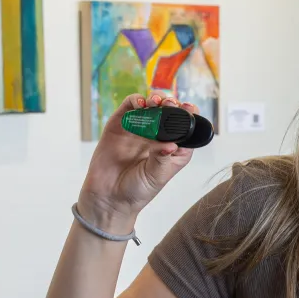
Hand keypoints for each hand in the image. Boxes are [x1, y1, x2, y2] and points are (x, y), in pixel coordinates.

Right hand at [77, 93, 198, 230]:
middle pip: (169, 112)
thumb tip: (171, 144)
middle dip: (172, 104)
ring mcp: (138, 130)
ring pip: (150, 106)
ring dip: (155, 99)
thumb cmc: (137, 190)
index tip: (190, 109)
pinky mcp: (120, 126)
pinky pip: (129, 108)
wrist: (108, 198)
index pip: (186, 127)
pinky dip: (135, 101)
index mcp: (173, 149)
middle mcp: (157, 136)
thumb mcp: (156, 176)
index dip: (189, 116)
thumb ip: (162, 158)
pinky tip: (140, 104)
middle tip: (171, 104)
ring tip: (156, 102)